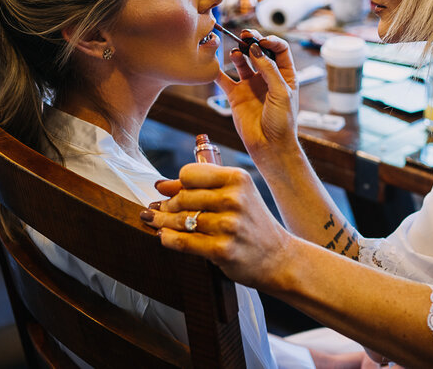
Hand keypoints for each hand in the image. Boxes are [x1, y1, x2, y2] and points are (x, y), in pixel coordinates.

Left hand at [143, 165, 294, 288]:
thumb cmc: (253, 223)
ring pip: (181, 220)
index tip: (169, 192)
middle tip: (158, 210)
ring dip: (162, 222)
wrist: (278, 258)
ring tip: (154, 221)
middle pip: (182, 197)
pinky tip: (163, 236)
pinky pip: (184, 241)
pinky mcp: (222, 249)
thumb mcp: (237, 195)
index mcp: (238, 179)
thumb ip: (202, 186)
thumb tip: (161, 185)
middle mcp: (234, 199)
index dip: (177, 184)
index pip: (189, 174)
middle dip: (167, 205)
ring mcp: (229, 225)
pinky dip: (168, 238)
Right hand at [216, 31, 300, 166]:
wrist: (269, 146)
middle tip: (245, 35)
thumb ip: (269, 70)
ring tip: (236, 52)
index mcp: (285, 75)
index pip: (279, 49)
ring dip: (238, 53)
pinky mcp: (235, 95)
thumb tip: (255, 49)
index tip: (261, 42)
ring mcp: (250, 85)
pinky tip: (214, 63)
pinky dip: (217, 70)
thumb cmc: (282, 122)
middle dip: (252, 41)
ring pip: (241, 61)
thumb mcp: (281, 92)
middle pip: (259, 51)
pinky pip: (223, 79)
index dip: (271, 42)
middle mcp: (267, 77)